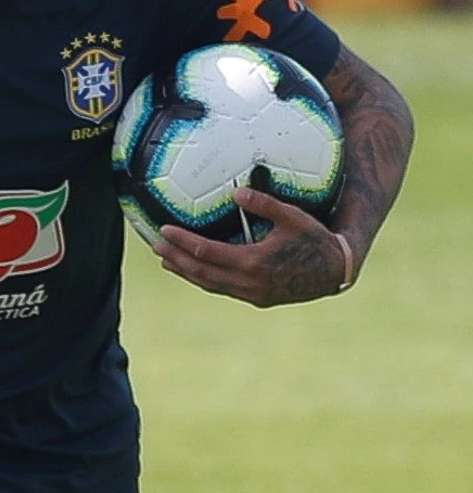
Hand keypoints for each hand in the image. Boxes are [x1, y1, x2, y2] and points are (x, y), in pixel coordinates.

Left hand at [153, 187, 349, 305]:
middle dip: (176, 257)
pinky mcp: (257, 299)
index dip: (182, 241)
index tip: (164, 230)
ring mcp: (252, 294)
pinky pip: (222, 289)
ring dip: (186, 272)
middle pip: (201, 271)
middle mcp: (248, 283)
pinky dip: (204, 280)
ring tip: (166, 260)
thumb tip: (235, 193)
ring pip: (209, 284)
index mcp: (253, 262)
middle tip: (154, 245)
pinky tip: (195, 271)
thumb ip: (264, 203)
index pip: (206, 252)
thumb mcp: (292, 216)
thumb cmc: (315, 239)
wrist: (336, 272)